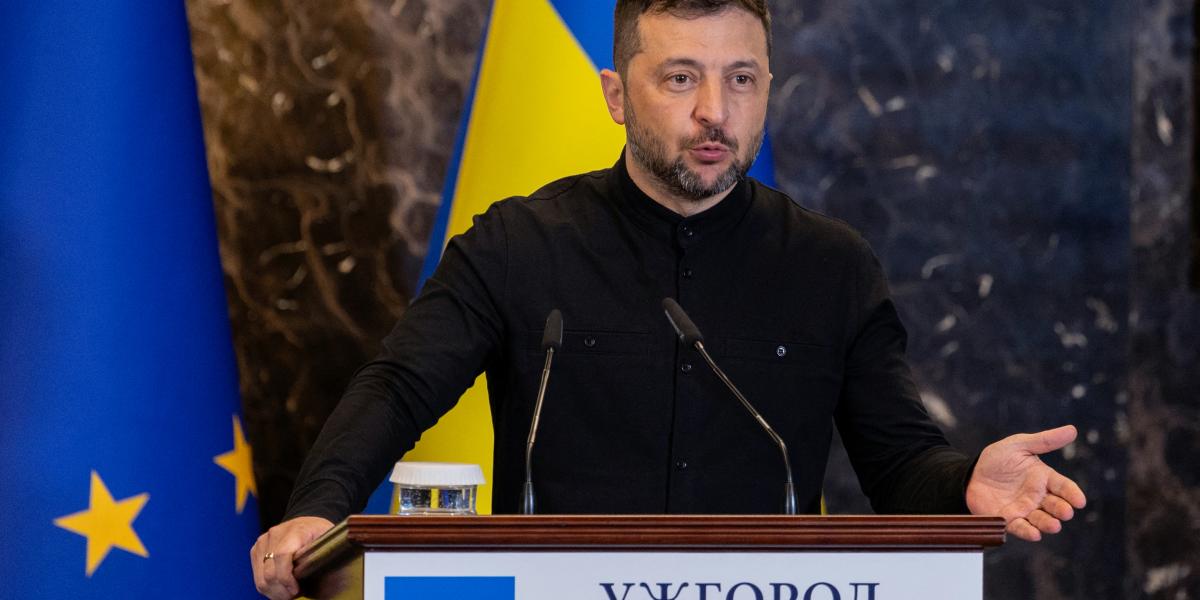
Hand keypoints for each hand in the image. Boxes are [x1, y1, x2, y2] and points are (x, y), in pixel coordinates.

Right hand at [251, 516, 334, 598]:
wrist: (306, 523)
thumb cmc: (318, 533)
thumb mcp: (327, 540)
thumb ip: (320, 554)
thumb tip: (315, 573)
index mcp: (295, 530)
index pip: (282, 555)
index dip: (286, 577)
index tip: (296, 590)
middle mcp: (275, 535)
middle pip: (269, 571)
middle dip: (282, 590)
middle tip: (295, 595)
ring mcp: (263, 542)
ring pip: (261, 578)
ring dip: (274, 592)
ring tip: (288, 594)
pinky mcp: (256, 551)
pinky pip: (258, 577)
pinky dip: (268, 588)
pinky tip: (280, 590)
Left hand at [965, 425, 1086, 541]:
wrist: (971, 474)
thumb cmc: (997, 459)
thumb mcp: (1019, 445)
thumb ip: (1045, 440)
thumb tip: (1072, 429)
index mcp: (1044, 478)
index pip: (1064, 487)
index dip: (1073, 494)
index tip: (1079, 501)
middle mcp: (1038, 496)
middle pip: (1056, 506)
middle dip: (1062, 510)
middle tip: (1065, 512)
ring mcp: (1024, 509)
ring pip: (1041, 520)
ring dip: (1049, 523)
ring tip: (1054, 525)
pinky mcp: (1009, 519)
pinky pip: (1021, 528)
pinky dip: (1028, 532)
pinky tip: (1035, 534)